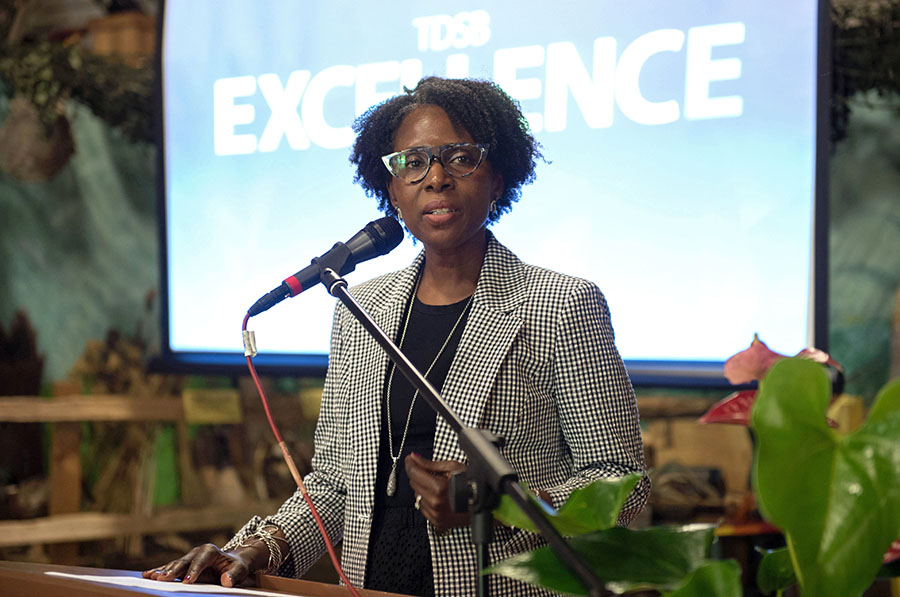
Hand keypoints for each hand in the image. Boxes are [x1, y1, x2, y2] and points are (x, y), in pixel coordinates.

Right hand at [141, 542, 264, 586]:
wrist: (233, 562)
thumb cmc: (237, 567)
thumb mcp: (240, 570)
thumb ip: (234, 574)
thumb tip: (226, 581)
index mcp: (211, 551)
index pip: (201, 560)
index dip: (194, 570)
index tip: (188, 581)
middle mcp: (197, 552)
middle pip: (183, 561)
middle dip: (173, 570)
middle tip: (162, 579)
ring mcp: (188, 558)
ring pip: (174, 565)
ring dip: (162, 571)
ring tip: (150, 577)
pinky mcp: (183, 565)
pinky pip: (169, 568)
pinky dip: (159, 571)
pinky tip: (147, 574)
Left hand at [405, 452, 467, 531]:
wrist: (484, 505)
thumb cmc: (472, 485)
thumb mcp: (453, 467)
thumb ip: (430, 464)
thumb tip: (415, 458)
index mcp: (439, 488)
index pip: (414, 473)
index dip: (411, 464)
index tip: (410, 459)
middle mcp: (436, 504)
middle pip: (414, 484)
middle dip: (419, 475)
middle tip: (428, 470)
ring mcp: (436, 514)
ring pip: (417, 496)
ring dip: (423, 488)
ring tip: (437, 484)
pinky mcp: (436, 521)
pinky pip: (423, 507)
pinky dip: (427, 499)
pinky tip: (438, 495)